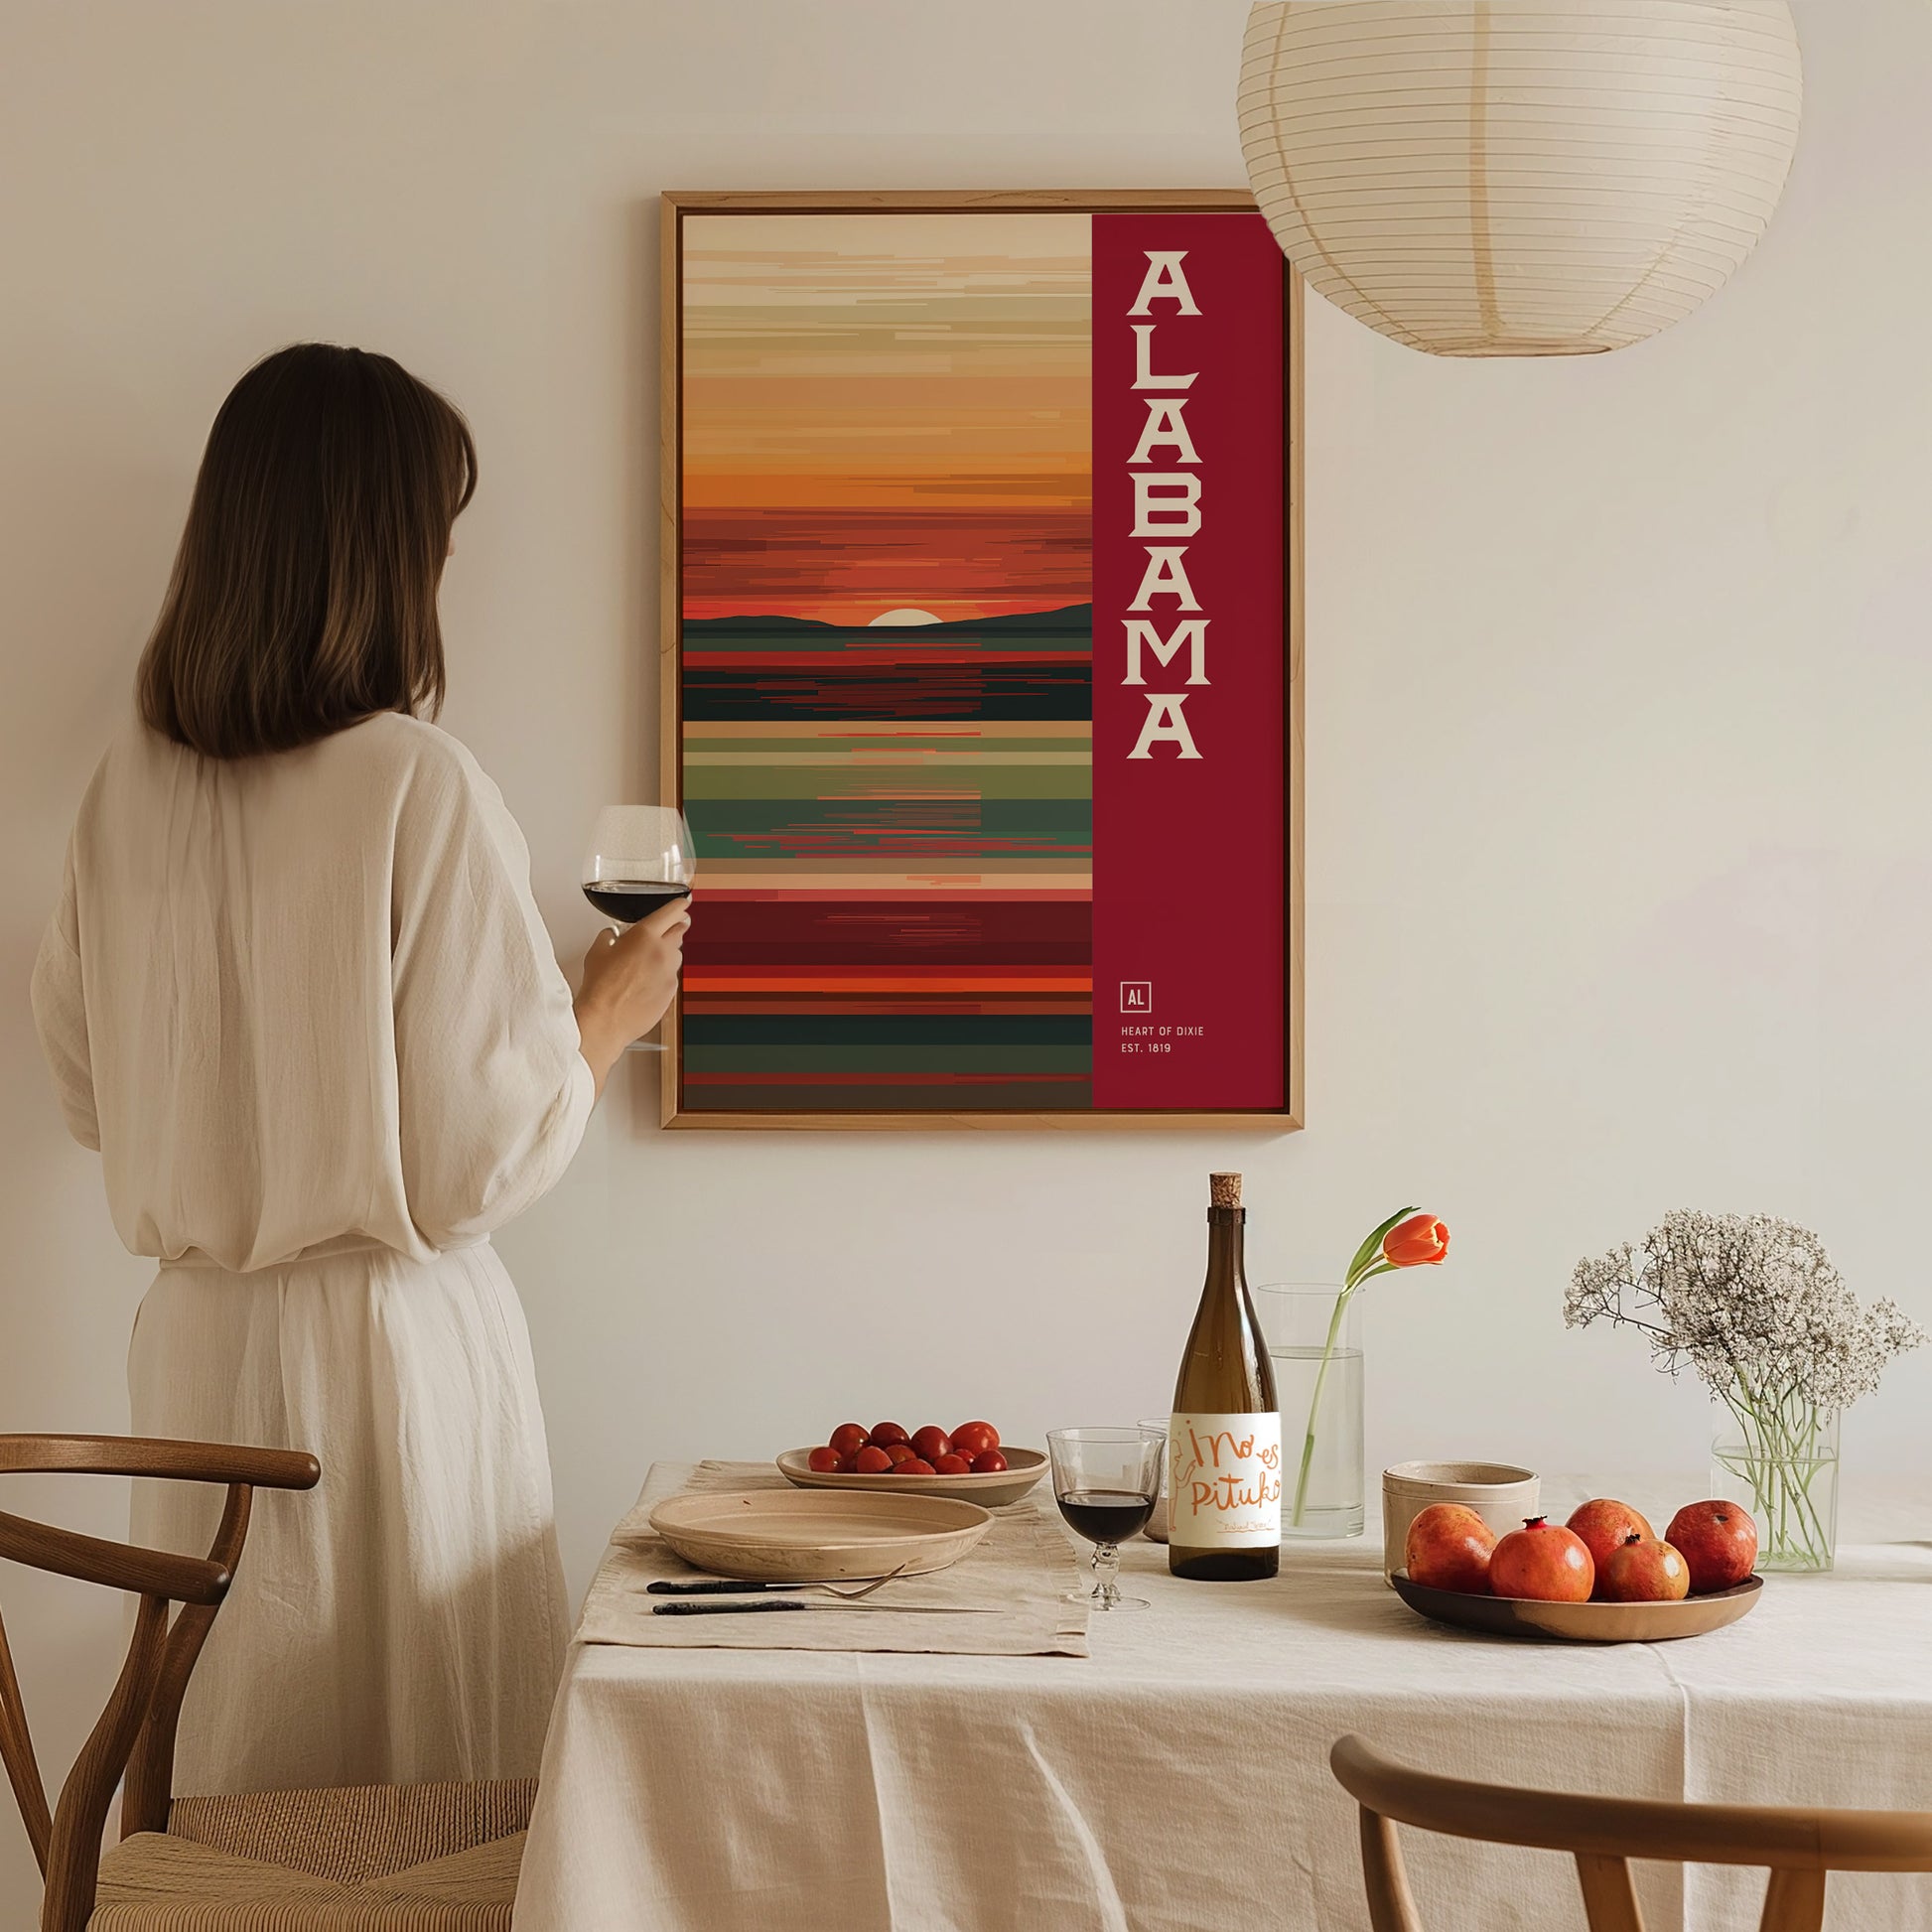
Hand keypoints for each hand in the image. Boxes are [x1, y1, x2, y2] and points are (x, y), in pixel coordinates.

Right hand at [574, 894, 690, 1095]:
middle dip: (674, 928)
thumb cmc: (600, 987)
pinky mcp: (672, 992)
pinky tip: (646, 983)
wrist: (605, 1020)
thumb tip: (611, 935)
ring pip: (676, 955)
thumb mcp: (597, 952)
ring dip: (667, 954)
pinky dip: (663, 975)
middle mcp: (663, 952)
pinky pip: (672, 977)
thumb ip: (608, 937)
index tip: (683, 903)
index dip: (679, 906)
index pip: (671, 912)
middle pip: (679, 931)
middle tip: (668, 929)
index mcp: (645, 935)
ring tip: (647, 963)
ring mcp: (670, 973)